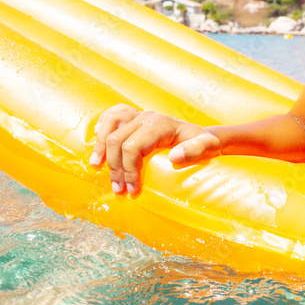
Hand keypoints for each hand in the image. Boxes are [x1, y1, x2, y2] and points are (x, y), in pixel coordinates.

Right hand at [90, 104, 221, 193]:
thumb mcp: (207, 147)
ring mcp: (138, 114)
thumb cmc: (203, 144)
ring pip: (109, 125)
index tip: (133, 190)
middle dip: (115, 167)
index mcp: (160, 124)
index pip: (133, 147)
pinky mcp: (133, 116)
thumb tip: (174, 157)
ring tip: (96, 167)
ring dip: (101, 148)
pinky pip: (111, 115)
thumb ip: (195, 150)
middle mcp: (146, 116)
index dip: (128, 170)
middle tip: (119, 189)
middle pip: (117, 140)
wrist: (199, 135)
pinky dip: (101, 126)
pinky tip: (97, 139)